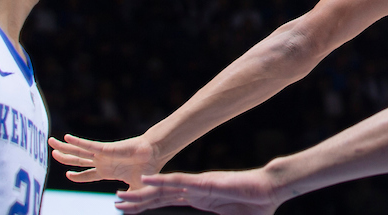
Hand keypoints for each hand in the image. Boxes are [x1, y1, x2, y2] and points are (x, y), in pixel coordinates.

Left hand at [49, 133, 165, 188]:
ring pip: (78, 151)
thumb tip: (123, 207)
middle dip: (64, 157)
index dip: (76, 176)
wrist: (154, 156)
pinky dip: (76, 142)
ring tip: (50, 141)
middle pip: (77, 159)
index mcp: (107, 171)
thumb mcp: (135, 189)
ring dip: (63, 147)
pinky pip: (87, 145)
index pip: (87, 174)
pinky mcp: (104, 149)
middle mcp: (101, 161)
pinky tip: (66, 137)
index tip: (68, 174)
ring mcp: (102, 154)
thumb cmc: (148, 169)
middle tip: (52, 153)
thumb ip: (128, 198)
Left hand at [114, 168, 278, 214]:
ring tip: (120, 195)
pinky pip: (180, 182)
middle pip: (160, 195)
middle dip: (137, 200)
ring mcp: (199, 186)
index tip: (129, 207)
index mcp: (200, 198)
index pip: (167, 200)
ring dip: (141, 192)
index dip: (147, 203)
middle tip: (115, 201)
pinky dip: (161, 181)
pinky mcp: (206, 183)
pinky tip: (145, 180)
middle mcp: (196, 190)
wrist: (272, 190)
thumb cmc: (257, 206)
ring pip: (164, 189)